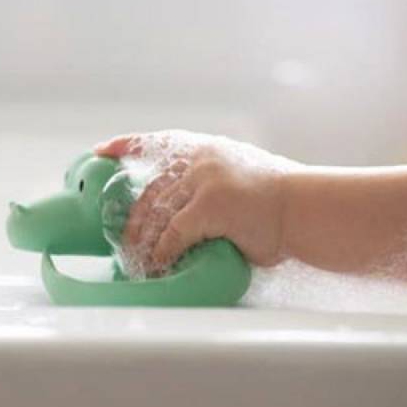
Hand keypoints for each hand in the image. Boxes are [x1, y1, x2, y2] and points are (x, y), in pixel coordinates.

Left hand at [94, 131, 291, 274]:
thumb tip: (183, 208)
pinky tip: (161, 265)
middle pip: (149, 189)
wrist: (305, 209)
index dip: (127, 145)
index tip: (101, 150)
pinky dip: (164, 253)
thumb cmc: (280, 201)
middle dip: (132, 220)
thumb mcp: (242, 174)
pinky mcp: (209, 207)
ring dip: (145, 243)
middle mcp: (201, 160)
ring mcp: (204, 181)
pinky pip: (173, 235)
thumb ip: (211, 183)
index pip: (158, 141)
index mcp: (208, 149)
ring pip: (157, 215)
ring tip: (140, 263)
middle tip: (125, 243)